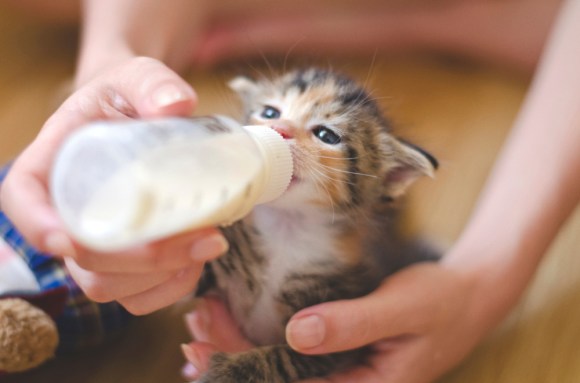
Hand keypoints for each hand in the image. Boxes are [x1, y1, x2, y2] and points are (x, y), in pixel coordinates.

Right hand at [0, 56, 227, 314]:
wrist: (142, 118)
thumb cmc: (128, 97)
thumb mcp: (136, 76)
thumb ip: (151, 83)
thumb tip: (176, 105)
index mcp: (50, 164)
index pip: (22, 200)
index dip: (39, 227)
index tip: (69, 240)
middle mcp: (65, 212)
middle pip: (81, 259)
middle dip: (141, 260)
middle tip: (202, 237)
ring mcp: (95, 243)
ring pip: (109, 286)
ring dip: (161, 276)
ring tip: (209, 242)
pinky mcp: (124, 262)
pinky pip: (136, 297)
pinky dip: (169, 288)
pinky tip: (197, 260)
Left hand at [182, 263, 492, 382]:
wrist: (467, 296)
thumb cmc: (440, 302)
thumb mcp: (401, 309)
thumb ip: (352, 324)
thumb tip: (296, 335)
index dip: (241, 373)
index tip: (203, 350)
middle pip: (276, 382)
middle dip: (230, 359)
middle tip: (194, 329)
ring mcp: (343, 372)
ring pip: (279, 369)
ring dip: (239, 350)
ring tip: (203, 326)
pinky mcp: (340, 353)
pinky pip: (293, 355)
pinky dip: (260, 342)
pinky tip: (233, 331)